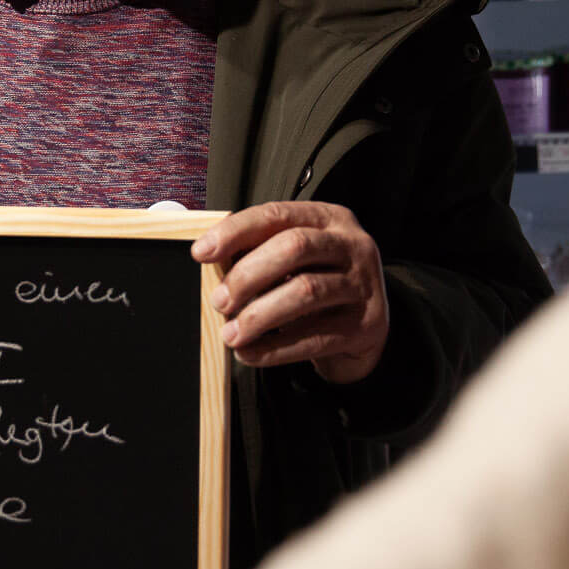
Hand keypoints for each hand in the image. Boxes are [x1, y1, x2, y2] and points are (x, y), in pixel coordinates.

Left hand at [192, 202, 387, 383]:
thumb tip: (210, 258)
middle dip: (248, 275)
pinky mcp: (366, 324)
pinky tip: (250, 353)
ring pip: (305, 292)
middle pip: (294, 247)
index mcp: (330, 219)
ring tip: (231, 333)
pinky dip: (276, 348)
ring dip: (259, 315)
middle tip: (220, 300)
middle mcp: (353, 245)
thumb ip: (262, 251)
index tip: (201, 253)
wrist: (365, 325)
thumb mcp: (298, 258)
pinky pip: (315, 337)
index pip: (277, 215)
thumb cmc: (320, 282)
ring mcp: (364, 284)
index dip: (235, 232)